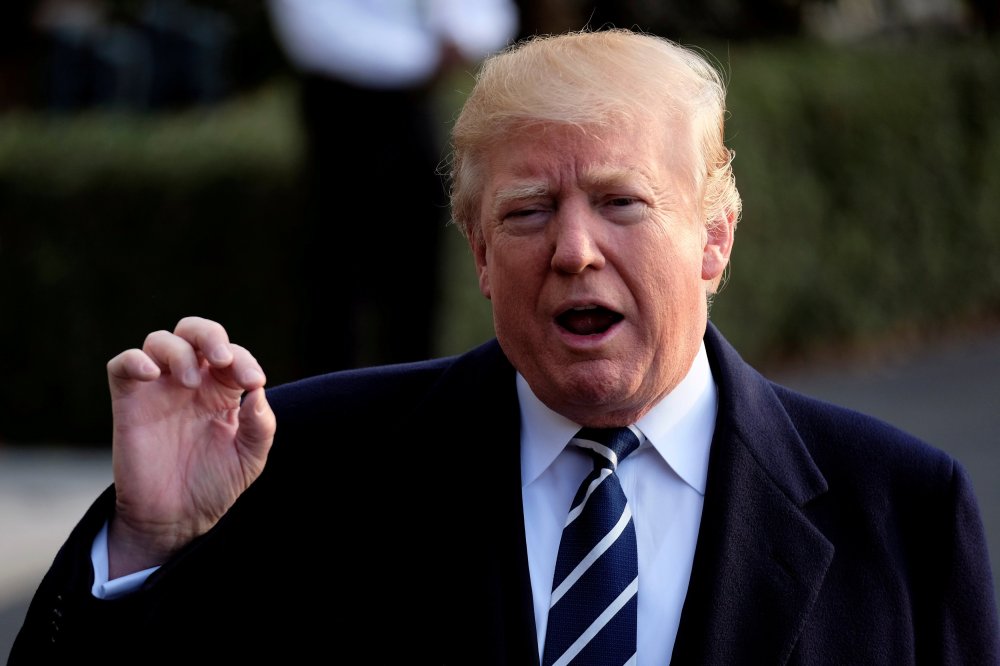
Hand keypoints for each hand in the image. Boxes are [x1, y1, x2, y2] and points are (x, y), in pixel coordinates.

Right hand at [105, 316, 275, 577]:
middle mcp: (190, 383)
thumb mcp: (249, 458)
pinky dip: (135, 360)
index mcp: (221, 390)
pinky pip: (122, 365)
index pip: (232, 355)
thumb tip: (257, 391)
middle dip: (209, 335)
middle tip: (222, 358)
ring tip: (190, 383)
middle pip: (194, 331)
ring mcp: (158, 389)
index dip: (244, 360)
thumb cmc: (214, 485)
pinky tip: (153, 374)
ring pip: (160, 341)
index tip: (253, 383)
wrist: (175, 518)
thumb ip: (260, 426)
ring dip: (179, 351)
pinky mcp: (129, 402)